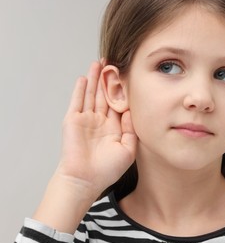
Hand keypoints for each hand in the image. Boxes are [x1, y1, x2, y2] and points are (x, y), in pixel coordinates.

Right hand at [57, 61, 136, 197]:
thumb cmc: (107, 170)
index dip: (123, 90)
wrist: (86, 180)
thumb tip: (133, 111)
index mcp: (114, 128)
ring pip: (92, 94)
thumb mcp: (128, 149)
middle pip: (105, 95)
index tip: (129, 76)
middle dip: (109, 79)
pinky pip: (77, 101)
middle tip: (114, 63)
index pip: (119, 104)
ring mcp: (86, 120)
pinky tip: (85, 78)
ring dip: (95, 79)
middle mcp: (100, 121)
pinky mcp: (73, 120)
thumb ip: (131, 130)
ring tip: (100, 63)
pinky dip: (80, 90)